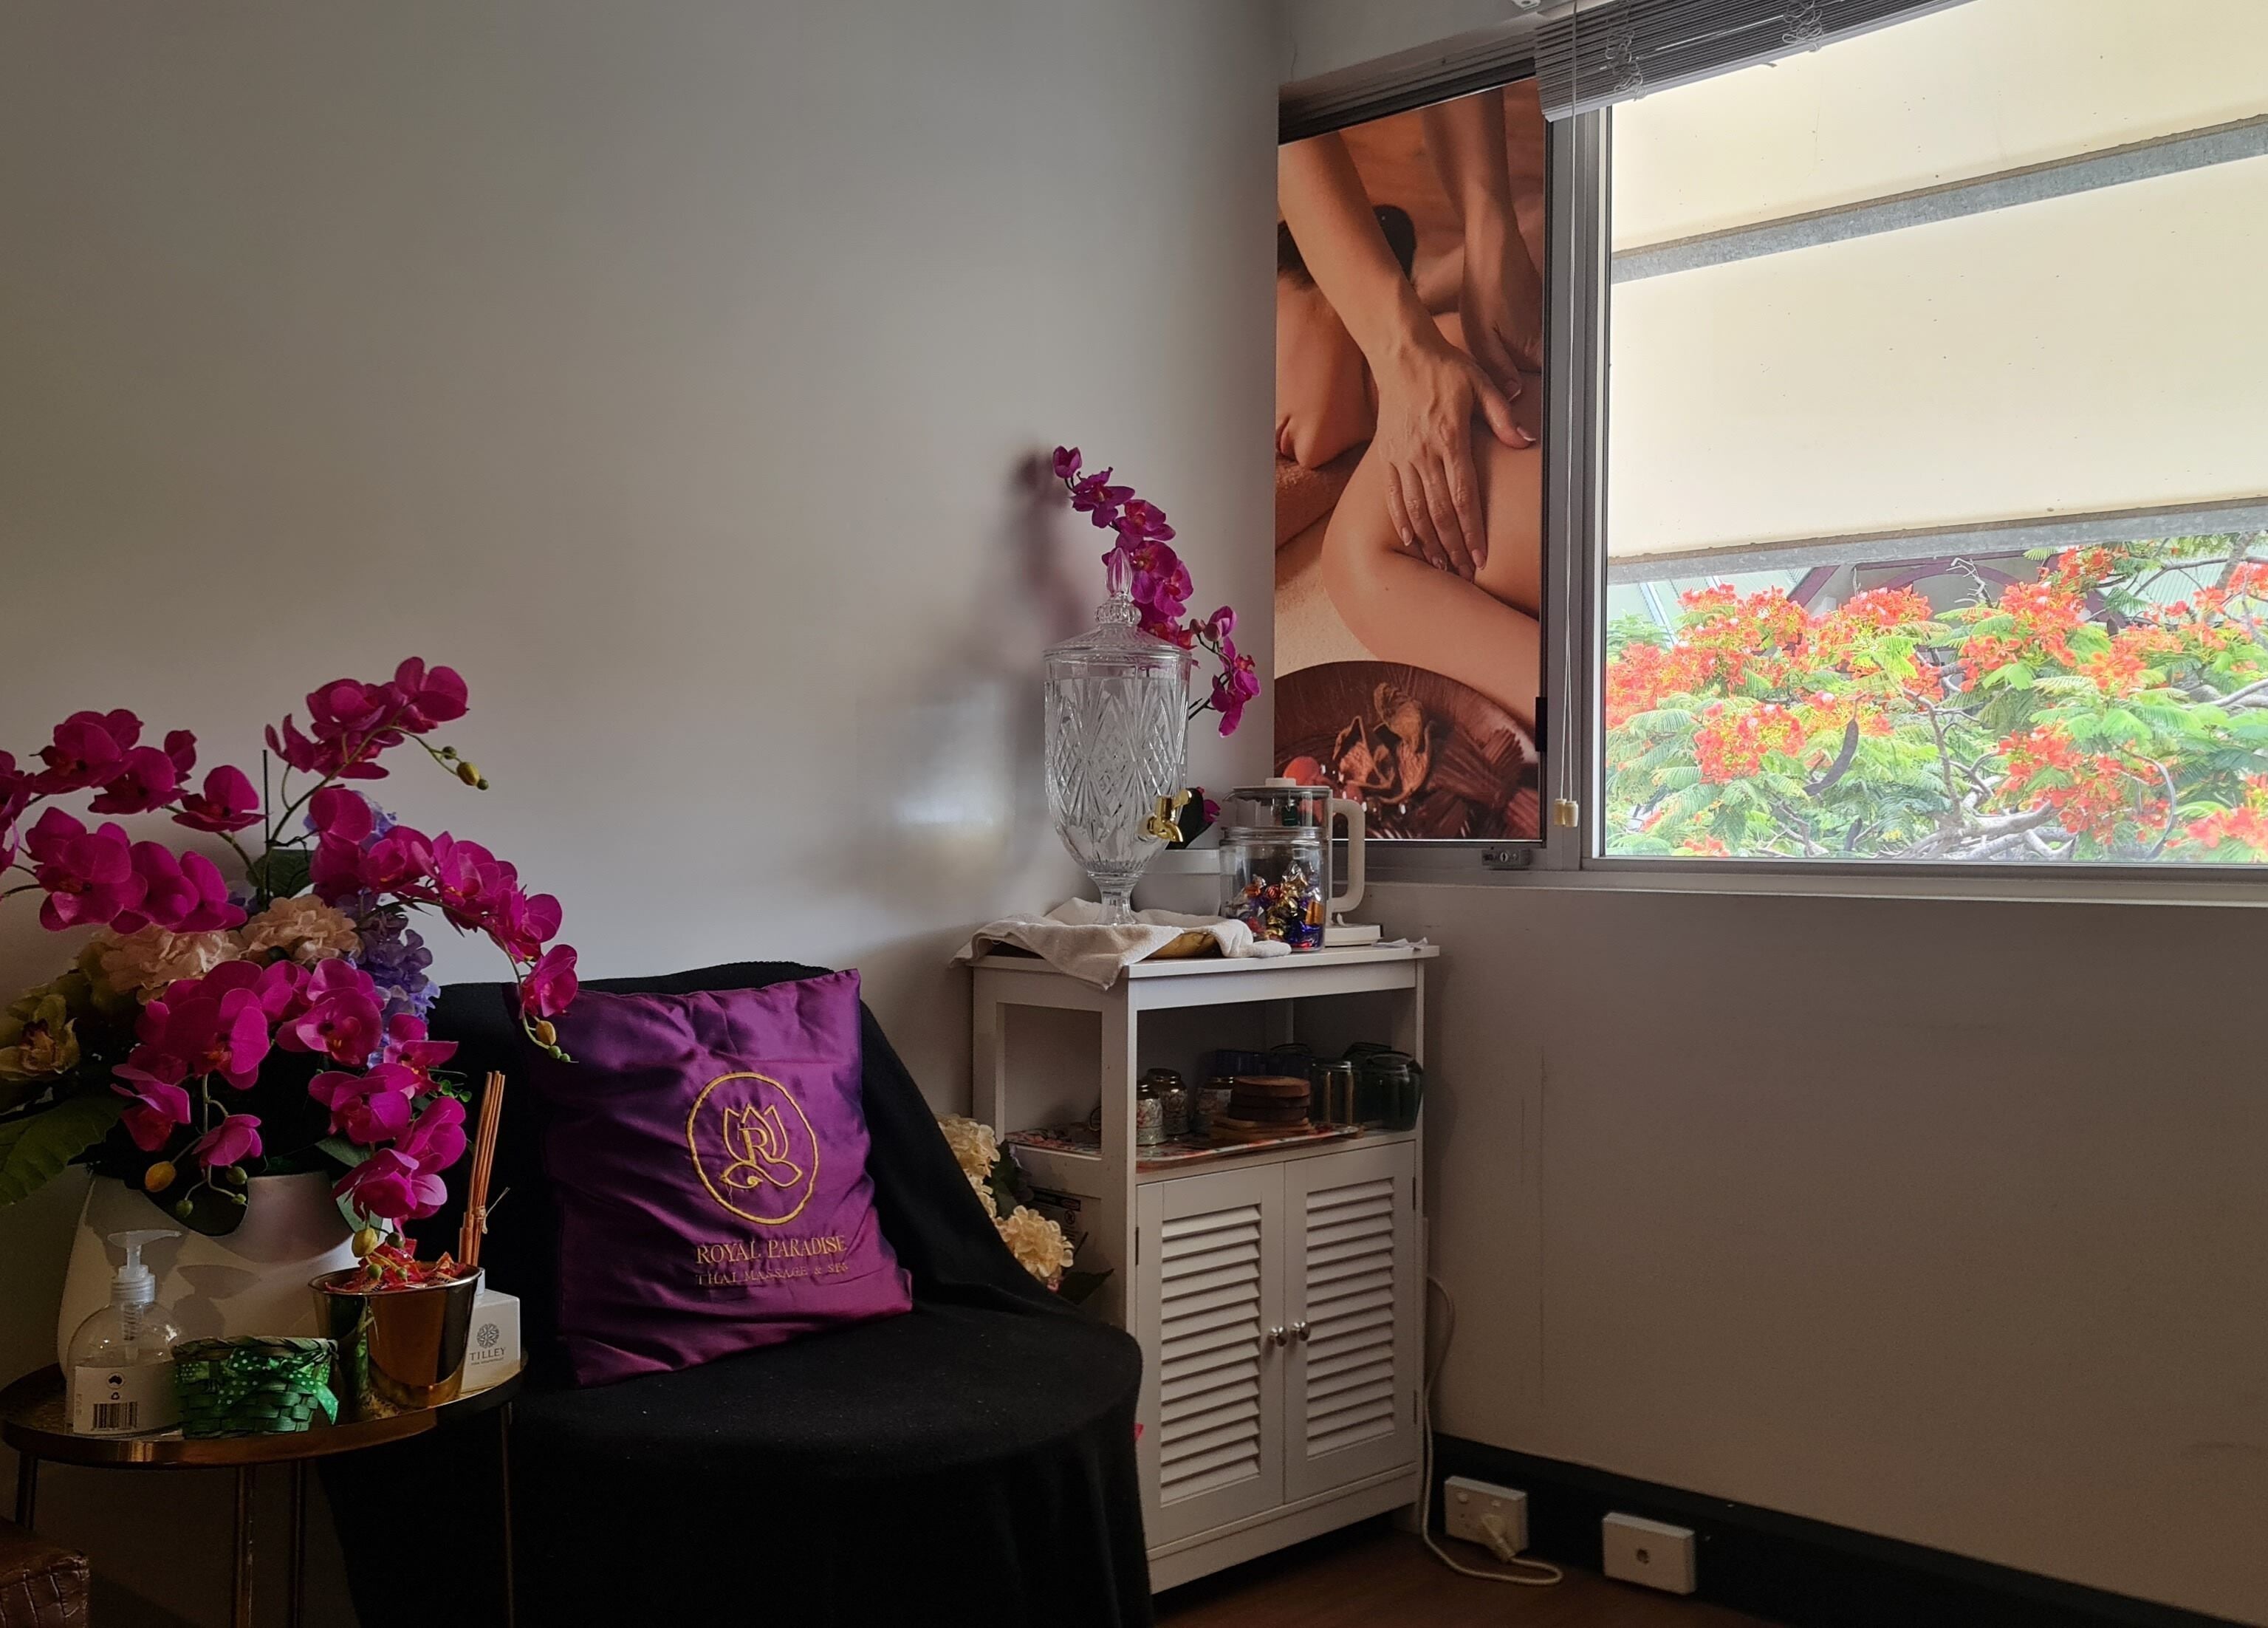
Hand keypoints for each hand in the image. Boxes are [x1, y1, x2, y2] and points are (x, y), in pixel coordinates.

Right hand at [1371, 329, 1529, 578]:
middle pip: (1440, 511)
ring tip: (1442, 564)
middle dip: (1454, 546)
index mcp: (1449, 439)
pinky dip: (1402, 522)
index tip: (1480, 555)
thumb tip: (1524, 440)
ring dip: (1429, 541)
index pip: (1463, 496)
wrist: (1401, 355)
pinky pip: (1392, 497)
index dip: (1472, 530)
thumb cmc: (1444, 368)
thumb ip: (1502, 416)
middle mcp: (1423, 453)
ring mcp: (1402, 457)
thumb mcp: (1480, 384)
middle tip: (1465, 571)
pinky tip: (1411, 541)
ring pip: (1415, 510)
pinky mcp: (1386, 457)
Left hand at [1458, 222, 1544, 400]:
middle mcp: (1544, 340)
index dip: (1521, 396)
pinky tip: (1498, 329)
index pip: (1537, 387)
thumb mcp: (1481, 338)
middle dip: (1514, 378)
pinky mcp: (1537, 313)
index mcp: (1533, 350)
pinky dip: (1513, 339)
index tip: (1505, 398)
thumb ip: (1498, 370)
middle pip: (1534, 373)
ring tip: (1494, 345)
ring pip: (1530, 356)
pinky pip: (1528, 337)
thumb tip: (1511, 394)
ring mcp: (1543, 325)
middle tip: (1493, 369)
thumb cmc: (1487, 288)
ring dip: (1513, 358)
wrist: (1495, 250)